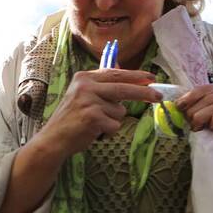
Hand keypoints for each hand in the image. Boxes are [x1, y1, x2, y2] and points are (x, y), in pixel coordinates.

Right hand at [36, 69, 161, 159]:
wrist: (54, 139)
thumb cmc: (71, 119)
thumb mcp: (82, 95)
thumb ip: (102, 85)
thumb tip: (126, 73)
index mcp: (84, 77)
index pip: (116, 73)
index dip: (136, 75)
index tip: (151, 78)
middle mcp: (86, 86)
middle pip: (124, 87)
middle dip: (144, 92)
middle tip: (158, 96)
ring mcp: (89, 101)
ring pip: (120, 110)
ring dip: (113, 120)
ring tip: (96, 124)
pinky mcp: (93, 117)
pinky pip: (115, 125)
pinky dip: (108, 132)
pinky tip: (94, 132)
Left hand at [175, 85, 212, 135]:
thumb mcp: (208, 115)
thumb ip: (198, 107)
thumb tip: (179, 106)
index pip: (206, 88)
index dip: (190, 96)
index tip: (179, 105)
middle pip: (209, 98)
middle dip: (194, 110)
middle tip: (188, 121)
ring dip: (201, 117)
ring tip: (196, 127)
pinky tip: (212, 127)